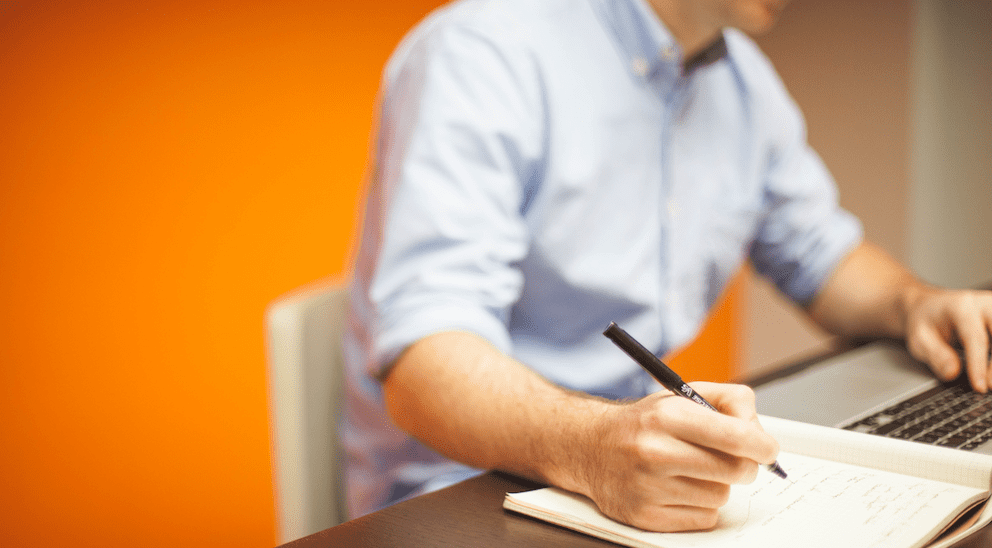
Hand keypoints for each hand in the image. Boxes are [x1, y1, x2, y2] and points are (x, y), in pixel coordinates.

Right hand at [580, 382, 778, 531]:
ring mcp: (648, 487)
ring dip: (717, 485)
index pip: (735, 436)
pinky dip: (700, 506)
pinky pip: (703, 518)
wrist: (591, 446)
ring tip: (693, 470)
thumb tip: (760, 432)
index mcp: (667, 416)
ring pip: (720, 496)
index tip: (767, 450)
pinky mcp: (645, 516)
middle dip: (744, 465)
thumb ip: (730, 401)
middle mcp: (655, 451)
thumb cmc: (645, 422)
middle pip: (736, 470)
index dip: (762, 445)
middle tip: (732, 458)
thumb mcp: (683, 395)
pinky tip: (680, 489)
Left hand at [904, 287, 991, 391]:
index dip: (979, 365)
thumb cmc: (925, 322)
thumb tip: (952, 373)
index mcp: (961, 307)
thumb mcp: (918, 339)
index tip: (980, 387)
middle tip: (990, 386)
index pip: (976, 338)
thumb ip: (935, 356)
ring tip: (990, 381)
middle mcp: (984, 305)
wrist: (929, 307)